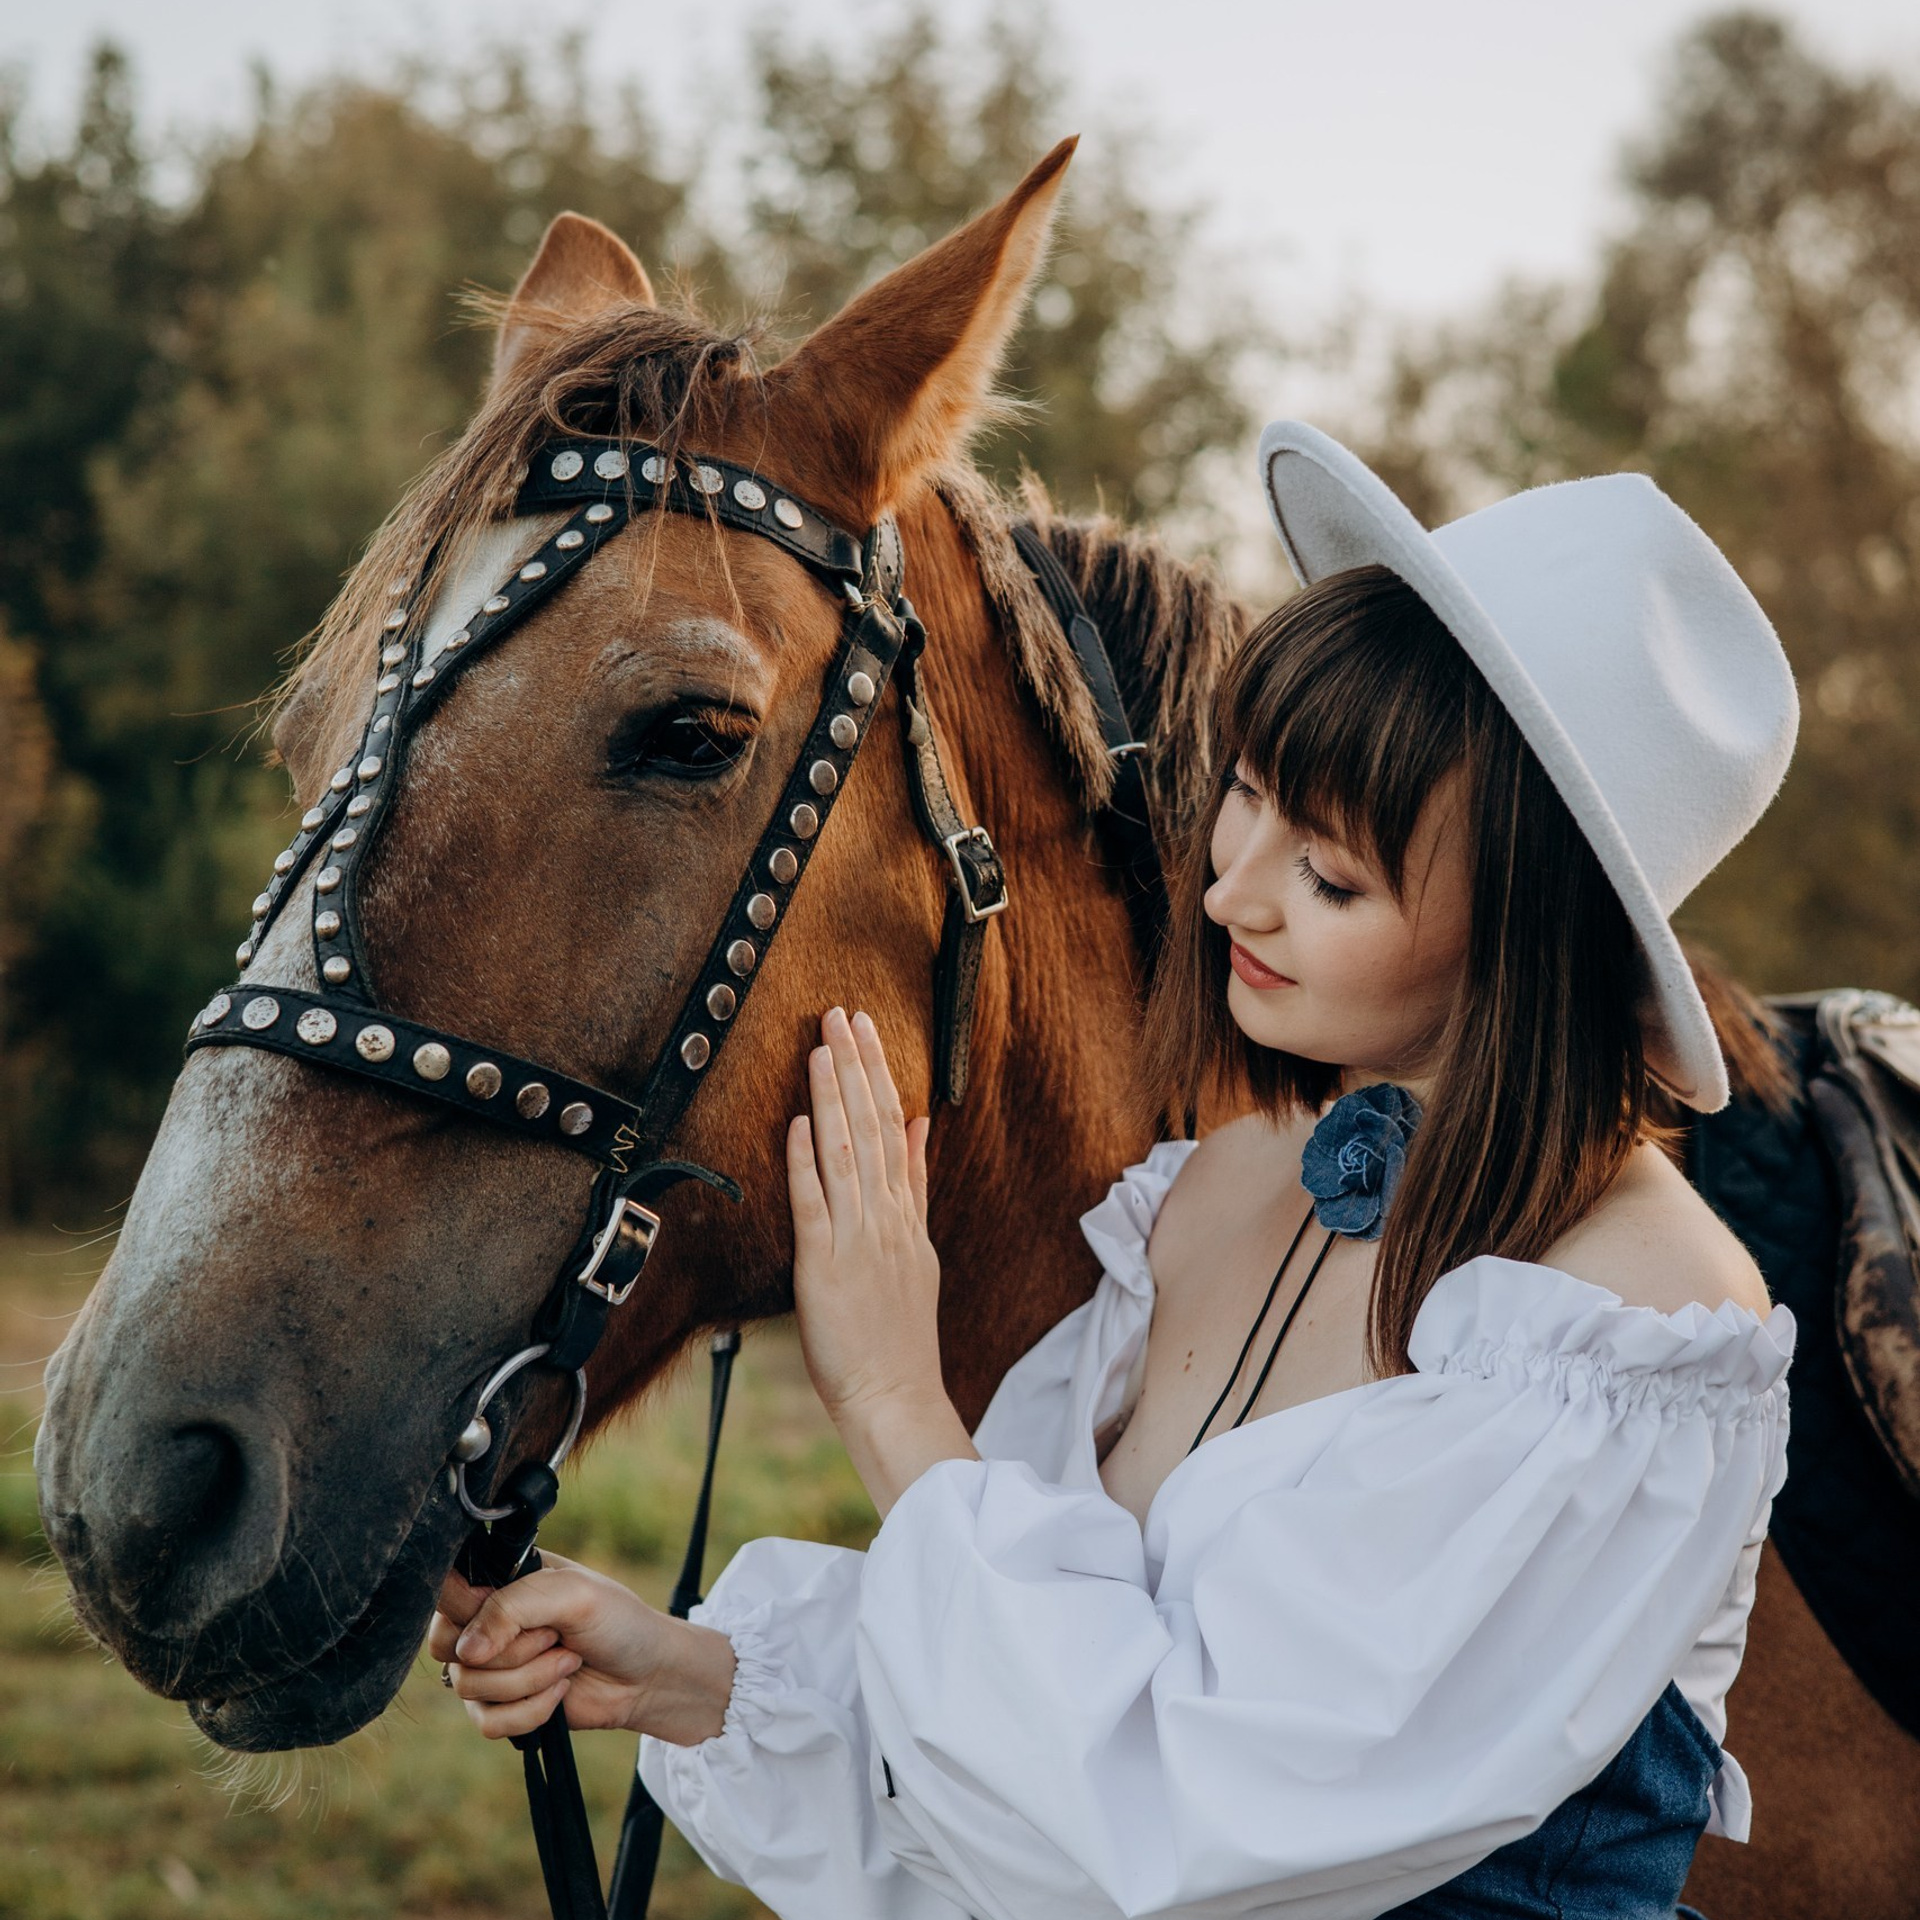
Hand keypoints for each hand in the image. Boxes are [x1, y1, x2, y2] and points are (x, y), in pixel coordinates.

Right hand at [428, 1551, 734, 1744]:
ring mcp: (490, 1667)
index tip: (514, 1615)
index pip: (444, 1588)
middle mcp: (486, 1621)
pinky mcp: (500, 1707)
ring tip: (567, 1662)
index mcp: (500, 1579)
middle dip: (509, 1649)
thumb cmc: (617, 1620)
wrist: (647, 1675)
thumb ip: (514, 1607)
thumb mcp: (573, 1594)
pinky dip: (528, 1712)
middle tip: (553, 1637)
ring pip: (467, 1685)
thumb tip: (465, 1652)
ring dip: (528, 1680)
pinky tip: (560, 1694)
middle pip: (446, 1643)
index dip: (469, 1607)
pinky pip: (486, 1722)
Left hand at [787, 1006, 939, 1418]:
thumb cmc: (900, 1333)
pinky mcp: (826, 1267)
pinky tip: (800, 1121)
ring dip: (834, 1096)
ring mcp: (858, 1240)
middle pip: (873, 1127)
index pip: (893, 1126)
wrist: (897, 1396)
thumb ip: (916, 1184)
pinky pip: (815, 1206)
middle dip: (856, 1066)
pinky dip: (807, 1161)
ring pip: (847, 1154)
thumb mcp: (920, 1250)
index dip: (877, 1072)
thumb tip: (921, 1125)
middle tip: (842, 1013)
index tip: (864, 1028)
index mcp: (904, 1214)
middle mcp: (885, 1218)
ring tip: (822, 1046)